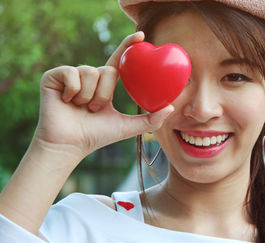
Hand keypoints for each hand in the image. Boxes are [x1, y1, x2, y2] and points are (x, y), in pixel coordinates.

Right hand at [34, 32, 173, 157]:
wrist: (69, 145)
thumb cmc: (97, 136)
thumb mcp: (127, 127)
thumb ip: (150, 119)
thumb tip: (172, 108)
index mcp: (104, 84)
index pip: (118, 61)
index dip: (128, 46)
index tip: (141, 37)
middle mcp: (89, 76)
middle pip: (107, 71)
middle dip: (104, 95)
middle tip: (94, 110)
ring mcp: (71, 75)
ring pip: (90, 72)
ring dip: (88, 96)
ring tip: (80, 108)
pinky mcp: (54, 76)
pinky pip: (71, 73)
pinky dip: (72, 91)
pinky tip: (66, 101)